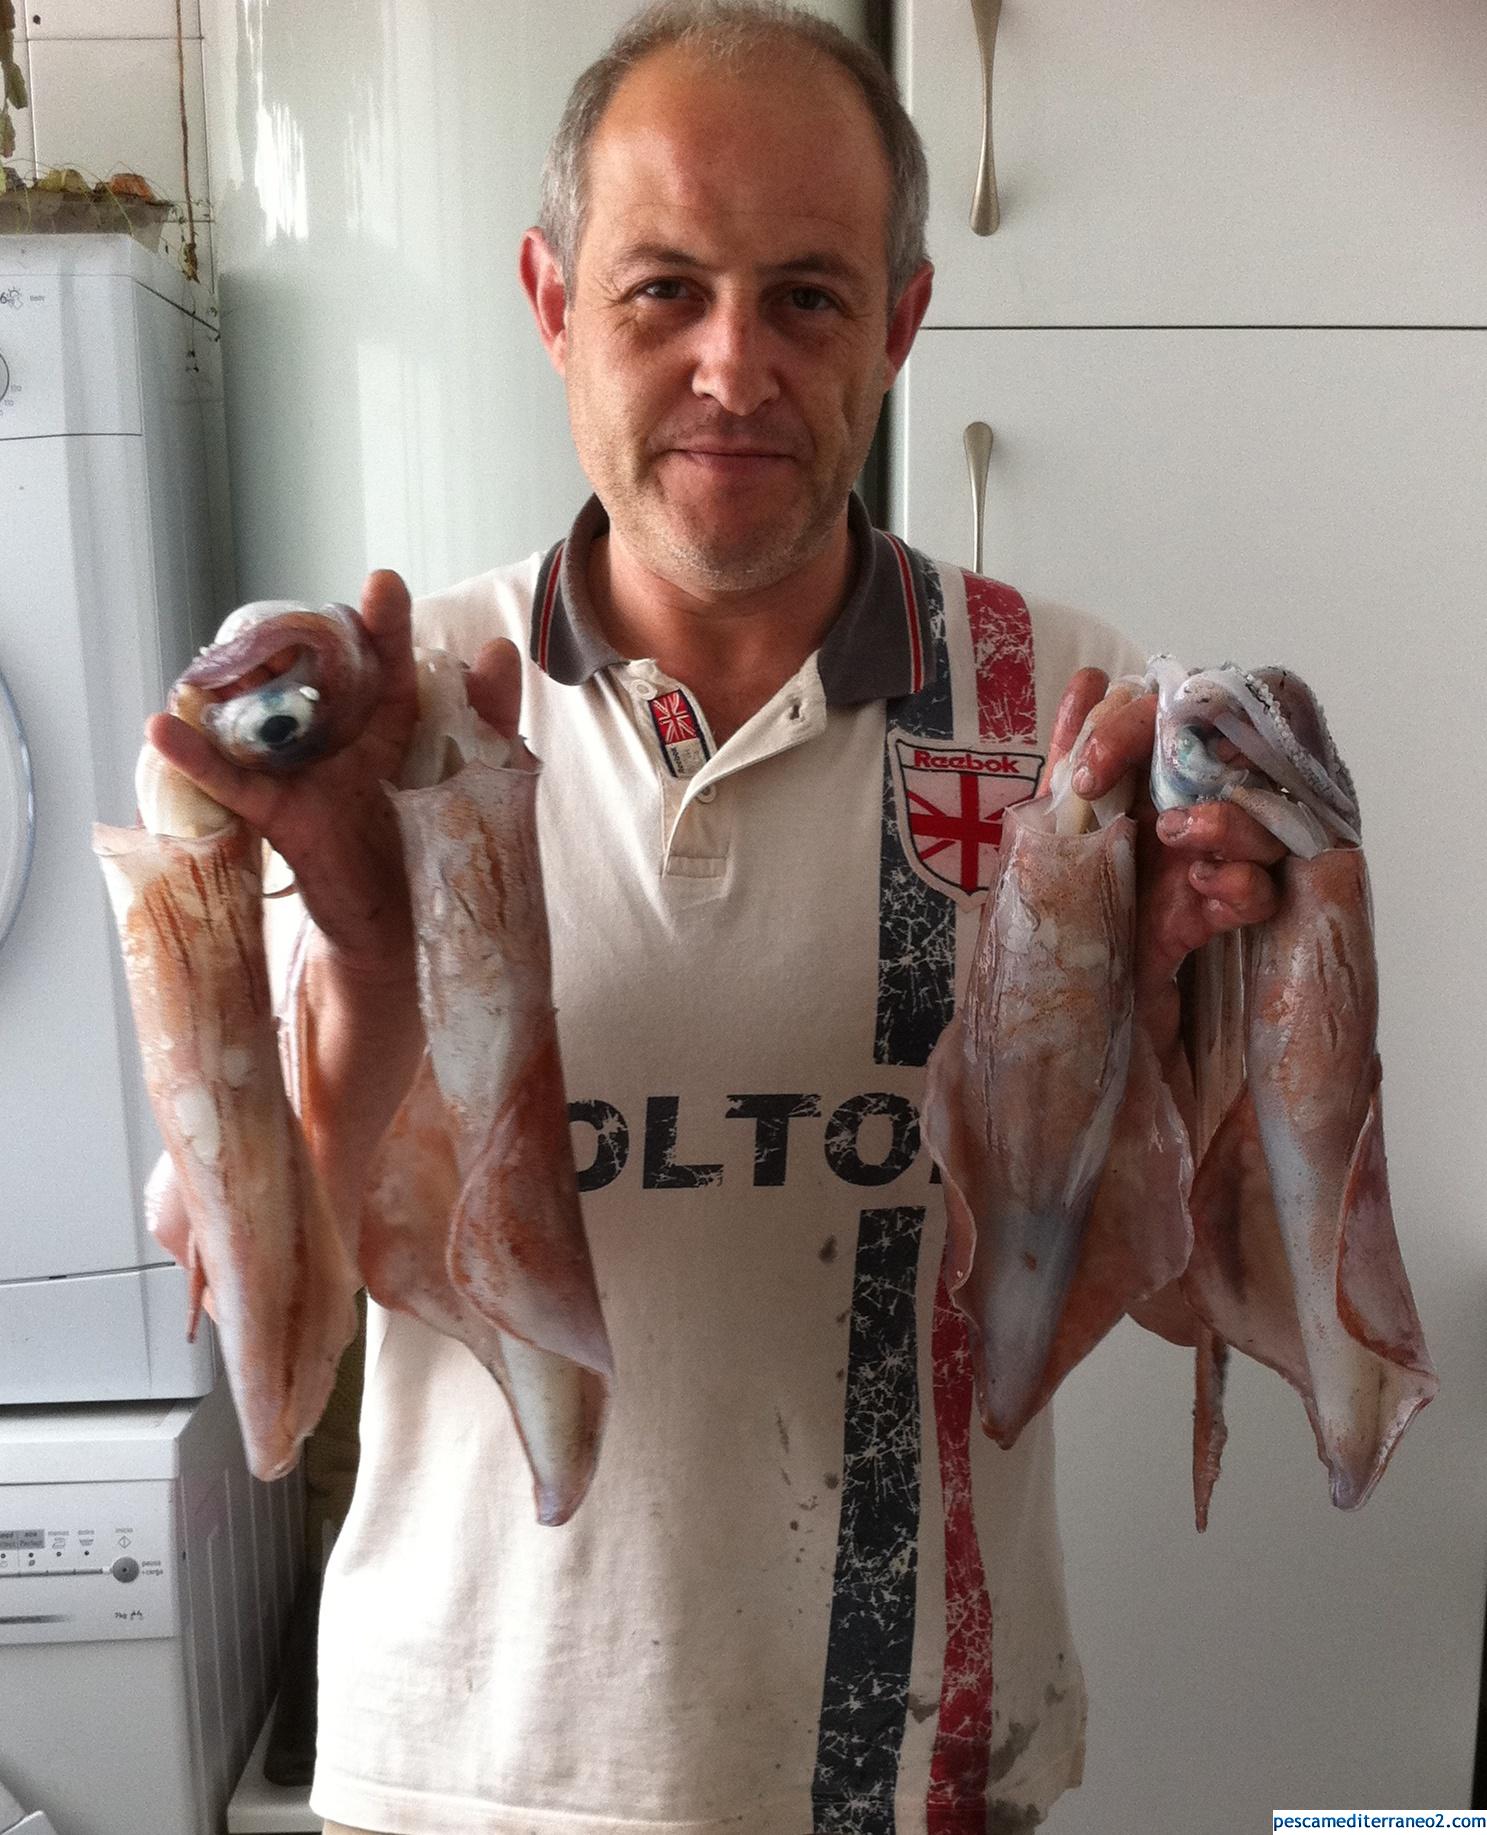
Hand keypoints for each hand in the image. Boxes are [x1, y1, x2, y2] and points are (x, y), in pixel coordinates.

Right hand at [144, 573, 524, 973]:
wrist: (412, 929)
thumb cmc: (442, 846)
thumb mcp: (481, 779)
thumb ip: (490, 718)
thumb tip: (499, 648)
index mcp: (392, 717)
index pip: (385, 657)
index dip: (384, 621)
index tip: (383, 585)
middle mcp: (343, 733)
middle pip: (306, 669)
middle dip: (293, 640)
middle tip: (292, 630)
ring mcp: (305, 770)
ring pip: (260, 713)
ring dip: (235, 683)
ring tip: (227, 665)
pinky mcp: (281, 815)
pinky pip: (233, 783)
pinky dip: (197, 757)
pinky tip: (163, 729)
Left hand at [1042, 669, 1284, 1055]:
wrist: (1050, 1019)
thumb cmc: (1052, 919)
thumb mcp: (1051, 832)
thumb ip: (1074, 757)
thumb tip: (1090, 679)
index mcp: (1133, 781)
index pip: (1160, 718)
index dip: (1130, 727)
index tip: (1087, 773)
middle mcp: (1176, 812)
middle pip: (1231, 757)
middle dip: (1204, 769)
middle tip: (1159, 802)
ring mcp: (1204, 862)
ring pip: (1258, 817)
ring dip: (1229, 823)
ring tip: (1183, 841)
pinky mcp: (1219, 917)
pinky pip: (1262, 888)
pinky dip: (1241, 885)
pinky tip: (1207, 890)